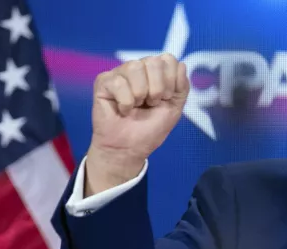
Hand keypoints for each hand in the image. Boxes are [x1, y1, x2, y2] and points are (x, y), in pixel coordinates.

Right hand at [86, 54, 189, 194]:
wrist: (129, 149)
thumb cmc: (149, 130)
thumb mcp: (174, 108)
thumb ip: (182, 86)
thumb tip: (181, 65)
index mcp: (156, 72)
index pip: (168, 60)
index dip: (170, 82)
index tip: (164, 99)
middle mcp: (138, 68)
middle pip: (153, 61)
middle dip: (156, 89)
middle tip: (150, 104)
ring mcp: (120, 73)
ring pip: (135, 67)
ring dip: (140, 95)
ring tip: (136, 107)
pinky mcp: (104, 81)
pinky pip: (119, 82)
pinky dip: (125, 102)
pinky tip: (123, 110)